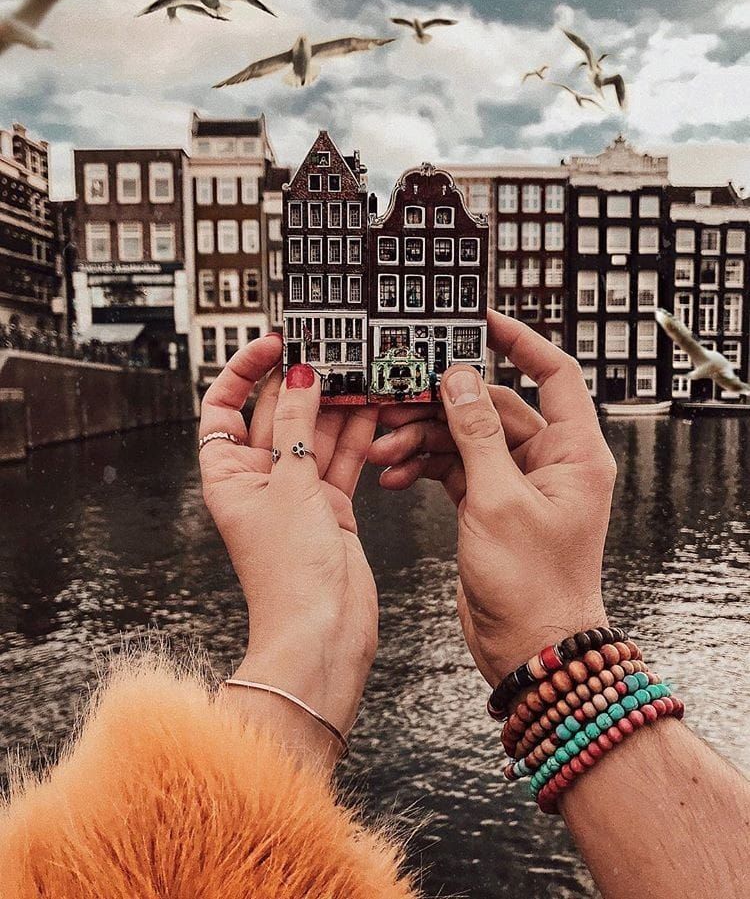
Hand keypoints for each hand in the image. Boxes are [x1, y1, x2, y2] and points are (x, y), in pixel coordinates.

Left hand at [199, 335, 378, 769]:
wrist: (323, 631)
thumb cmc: (289, 573)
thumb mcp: (289, 484)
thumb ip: (296, 425)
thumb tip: (299, 376)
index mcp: (228, 474)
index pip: (225, 406)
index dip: (245, 371)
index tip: (274, 343)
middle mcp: (260, 480)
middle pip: (275, 415)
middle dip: (302, 383)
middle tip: (331, 352)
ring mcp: (296, 494)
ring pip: (315, 434)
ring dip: (336, 405)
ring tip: (359, 372)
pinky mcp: (330, 507)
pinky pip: (342, 459)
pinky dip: (357, 435)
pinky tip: (373, 408)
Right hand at [368, 312, 614, 685]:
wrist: (528, 647)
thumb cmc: (533, 586)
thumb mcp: (498, 500)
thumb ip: (477, 435)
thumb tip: (461, 378)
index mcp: (574, 452)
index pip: (555, 373)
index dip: (521, 341)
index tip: (481, 321)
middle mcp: (550, 462)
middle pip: (493, 407)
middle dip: (443, 406)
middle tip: (398, 400)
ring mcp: (517, 483)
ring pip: (466, 438)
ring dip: (425, 439)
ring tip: (385, 448)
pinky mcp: (490, 504)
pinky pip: (455, 468)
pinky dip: (426, 466)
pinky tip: (396, 473)